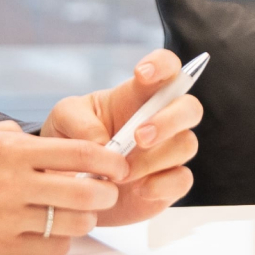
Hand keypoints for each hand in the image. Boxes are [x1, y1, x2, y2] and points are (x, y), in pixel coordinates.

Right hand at [0, 120, 129, 254]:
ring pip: (72, 223)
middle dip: (105, 192)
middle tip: (106, 191)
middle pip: (85, 192)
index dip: (109, 161)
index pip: (80, 154)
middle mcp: (13, 183)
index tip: (119, 165)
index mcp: (12, 149)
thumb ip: (26, 142)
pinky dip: (61, 240)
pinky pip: (50, 248)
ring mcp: (6, 217)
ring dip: (85, 218)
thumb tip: (66, 152)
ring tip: (81, 211)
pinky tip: (56, 230)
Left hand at [38, 49, 199, 226]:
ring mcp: (167, 152)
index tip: (142, 74)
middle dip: (169, 120)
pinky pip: (183, 179)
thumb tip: (104, 144)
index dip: (163, 65)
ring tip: (122, 172)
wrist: (69, 184)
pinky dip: (162, 185)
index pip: (166, 68)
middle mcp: (160, 120)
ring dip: (155, 158)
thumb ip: (80, 123)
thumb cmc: (70, 139)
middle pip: (190, 108)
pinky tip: (139, 189)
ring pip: (186, 144)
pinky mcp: (168, 183)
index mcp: (137, 95)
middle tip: (139, 136)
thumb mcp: (64, 119)